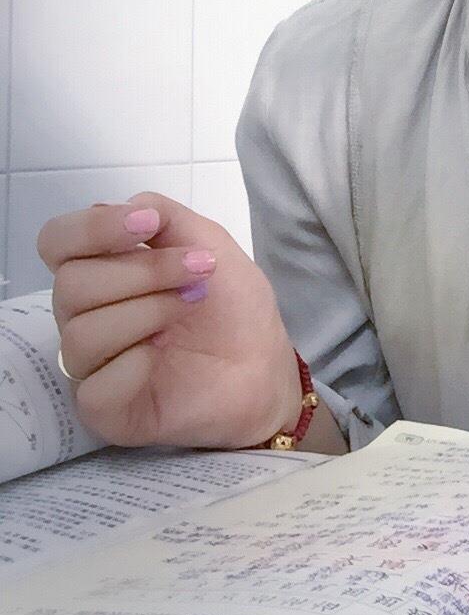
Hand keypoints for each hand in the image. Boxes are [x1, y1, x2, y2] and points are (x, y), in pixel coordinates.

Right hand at [37, 192, 301, 450]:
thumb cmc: (233, 306)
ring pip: (81, 333)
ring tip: (190, 306)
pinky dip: (135, 365)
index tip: (147, 224)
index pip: (57, 242)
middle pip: (70, 285)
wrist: (265, 365)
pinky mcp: (102, 408)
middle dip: (143, 271)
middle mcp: (87, 314)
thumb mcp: (210, 243)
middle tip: (198, 271)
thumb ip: (165, 216)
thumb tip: (117, 205)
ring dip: (147, 311)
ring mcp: (92, 363)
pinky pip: (94, 385)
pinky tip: (164, 359)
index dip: (92, 229)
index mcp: (103, 270)